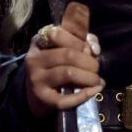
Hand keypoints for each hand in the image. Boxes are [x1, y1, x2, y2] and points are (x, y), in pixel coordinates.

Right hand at [25, 1, 103, 117]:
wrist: (37, 94)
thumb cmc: (56, 66)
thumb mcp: (66, 48)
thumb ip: (83, 41)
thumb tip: (94, 49)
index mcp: (41, 41)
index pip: (58, 33)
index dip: (80, 40)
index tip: (94, 49)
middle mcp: (35, 58)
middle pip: (68, 54)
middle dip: (89, 62)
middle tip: (96, 68)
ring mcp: (36, 79)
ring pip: (68, 73)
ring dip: (89, 77)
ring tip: (96, 80)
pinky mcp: (42, 98)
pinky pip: (65, 98)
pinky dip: (84, 95)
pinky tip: (94, 90)